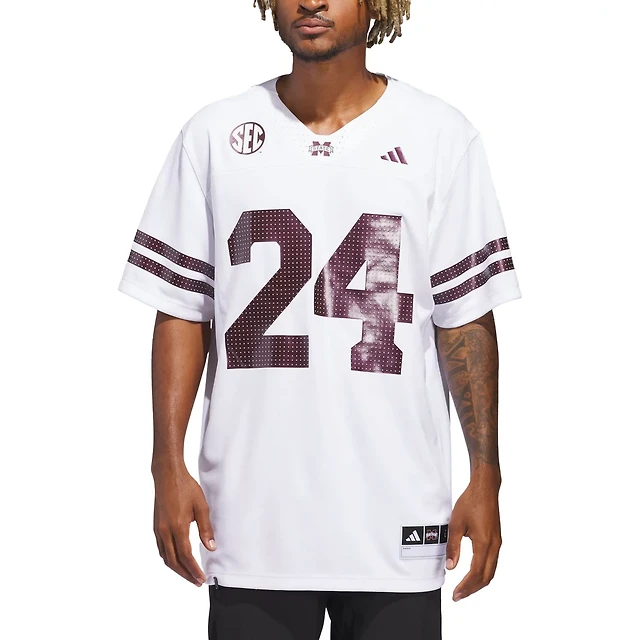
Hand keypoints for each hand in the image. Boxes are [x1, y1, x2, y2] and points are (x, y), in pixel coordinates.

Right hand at [153, 465, 215, 585]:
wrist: (167, 475)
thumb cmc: (186, 487)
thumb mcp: (201, 506)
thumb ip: (206, 528)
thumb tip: (211, 547)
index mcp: (177, 526)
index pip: (185, 556)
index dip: (193, 570)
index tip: (201, 578)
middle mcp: (165, 531)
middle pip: (173, 561)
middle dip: (185, 574)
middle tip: (197, 582)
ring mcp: (158, 529)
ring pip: (165, 557)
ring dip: (177, 568)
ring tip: (189, 574)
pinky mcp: (156, 526)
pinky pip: (161, 549)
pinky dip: (169, 559)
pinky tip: (176, 559)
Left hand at [445, 478, 501, 600]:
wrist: (485, 488)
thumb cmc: (471, 502)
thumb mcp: (456, 524)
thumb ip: (453, 546)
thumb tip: (451, 566)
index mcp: (485, 544)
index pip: (476, 573)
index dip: (466, 587)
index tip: (455, 594)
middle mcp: (494, 546)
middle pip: (486, 577)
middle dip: (472, 589)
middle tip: (458, 595)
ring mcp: (497, 543)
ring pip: (491, 571)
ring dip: (479, 582)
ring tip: (465, 588)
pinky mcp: (496, 539)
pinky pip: (492, 562)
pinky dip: (483, 572)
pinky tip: (474, 573)